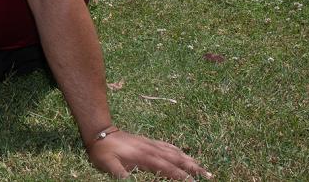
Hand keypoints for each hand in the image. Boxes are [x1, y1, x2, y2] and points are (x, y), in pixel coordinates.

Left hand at [86, 129, 209, 179]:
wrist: (99, 131)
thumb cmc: (103, 152)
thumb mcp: (109, 166)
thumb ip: (122, 176)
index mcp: (144, 157)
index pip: (168, 168)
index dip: (181, 177)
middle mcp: (151, 149)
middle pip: (177, 159)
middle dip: (193, 169)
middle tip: (209, 176)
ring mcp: (151, 144)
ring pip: (175, 152)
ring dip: (190, 160)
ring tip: (203, 169)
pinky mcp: (149, 141)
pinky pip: (168, 146)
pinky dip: (179, 151)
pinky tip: (185, 155)